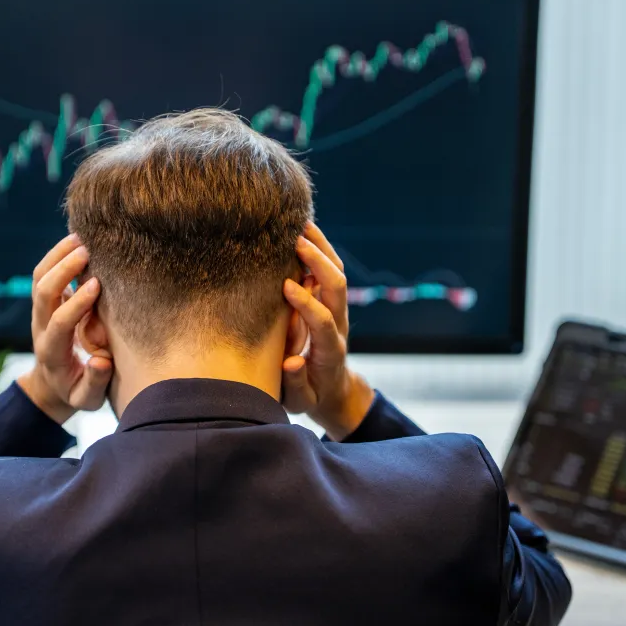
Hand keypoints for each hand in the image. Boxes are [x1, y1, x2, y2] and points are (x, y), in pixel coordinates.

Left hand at [17, 234, 113, 423]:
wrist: (52, 385)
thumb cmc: (75, 390)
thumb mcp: (86, 399)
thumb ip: (94, 382)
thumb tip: (100, 361)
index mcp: (52, 352)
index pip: (59, 322)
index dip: (76, 303)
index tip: (97, 285)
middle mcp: (40, 327)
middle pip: (42, 292)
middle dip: (63, 269)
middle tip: (87, 251)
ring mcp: (40, 312)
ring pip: (39, 277)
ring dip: (57, 255)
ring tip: (81, 237)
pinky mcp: (45, 302)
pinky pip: (44, 273)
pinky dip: (57, 254)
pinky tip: (77, 241)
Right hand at [281, 223, 374, 439]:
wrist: (334, 391)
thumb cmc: (312, 396)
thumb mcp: (301, 400)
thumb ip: (296, 382)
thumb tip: (292, 362)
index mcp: (329, 350)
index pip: (324, 321)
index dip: (308, 303)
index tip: (287, 286)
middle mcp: (338, 325)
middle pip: (338, 288)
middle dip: (319, 263)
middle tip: (296, 241)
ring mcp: (337, 311)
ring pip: (336, 273)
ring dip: (321, 248)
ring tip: (300, 224)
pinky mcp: (331, 302)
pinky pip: (329, 271)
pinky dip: (319, 250)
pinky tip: (301, 233)